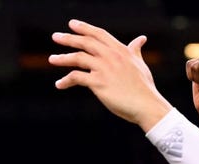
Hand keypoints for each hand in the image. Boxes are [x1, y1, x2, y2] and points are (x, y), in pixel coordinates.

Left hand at [49, 18, 170, 130]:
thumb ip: (135, 50)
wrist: (146, 105)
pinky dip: (66, 80)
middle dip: (69, 38)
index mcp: (121, 50)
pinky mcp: (98, 83)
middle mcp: (111, 56)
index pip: (99, 34)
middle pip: (86, 42)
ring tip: (51, 59)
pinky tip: (59, 84)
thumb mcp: (140, 64)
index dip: (85, 28)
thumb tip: (141, 39)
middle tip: (55, 36)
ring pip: (78, 58)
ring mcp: (104, 69)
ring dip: (63, 58)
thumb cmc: (144, 87)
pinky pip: (76, 78)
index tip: (72, 24)